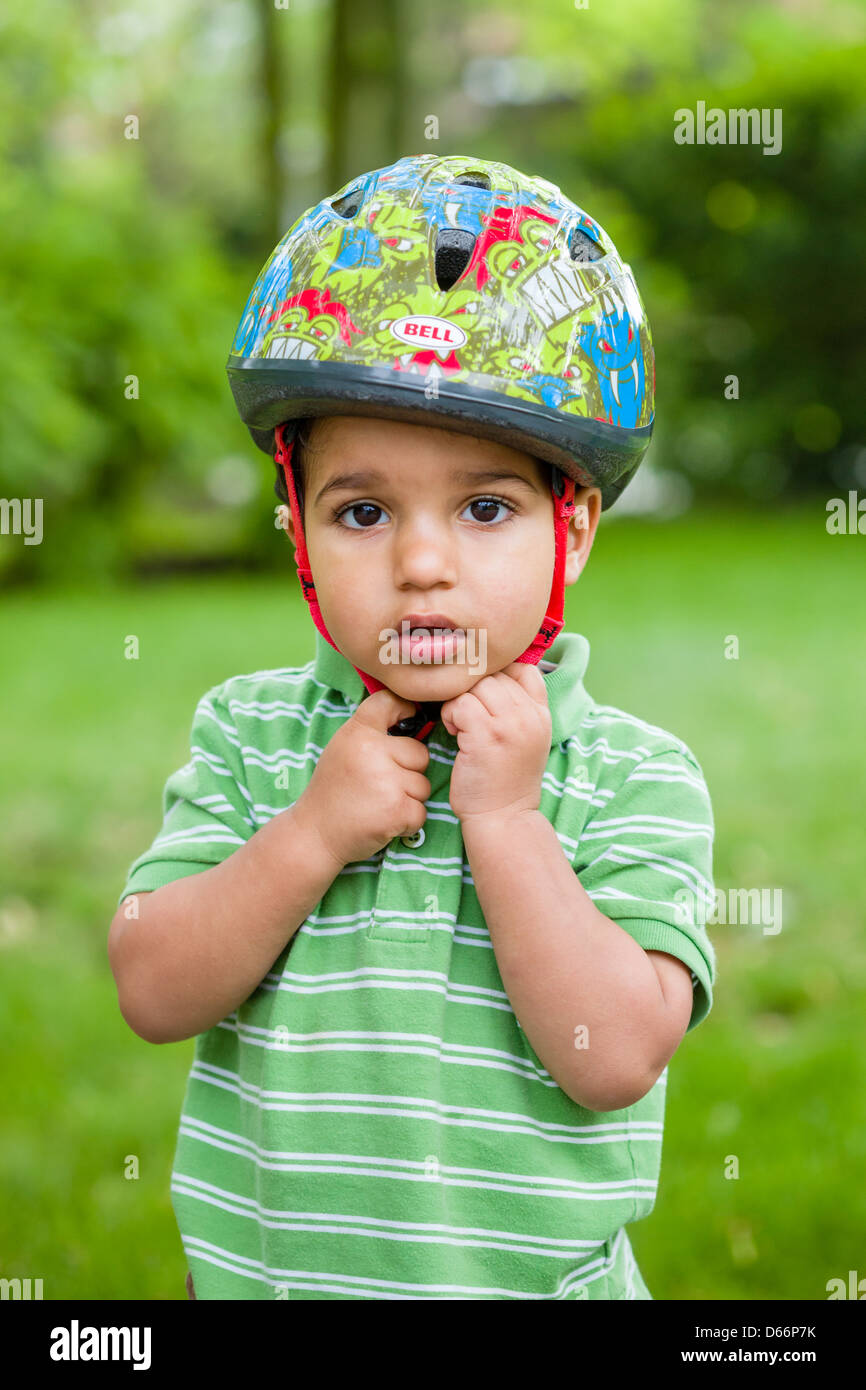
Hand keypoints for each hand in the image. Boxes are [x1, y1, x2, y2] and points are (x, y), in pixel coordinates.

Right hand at [299, 689, 431, 865]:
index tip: (406, 719)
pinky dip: (407, 820)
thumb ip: (371, 732)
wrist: (315, 834)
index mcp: (357, 732)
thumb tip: (411, 713)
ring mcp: (386, 781)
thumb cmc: (334, 790)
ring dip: (408, 798)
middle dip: (409, 771)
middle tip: (380, 785)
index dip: (405, 709)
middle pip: (420, 753)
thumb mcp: (343, 748)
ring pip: (423, 785)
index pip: (390, 701)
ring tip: (378, 803)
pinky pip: (421, 811)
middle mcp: (372, 751)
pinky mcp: (397, 810)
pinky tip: (383, 820)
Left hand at [440, 662, 551, 823]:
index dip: (498, 675)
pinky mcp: (485, 735)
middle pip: (494, 674)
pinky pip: (460, 703)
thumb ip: (519, 707)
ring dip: (460, 701)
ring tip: (461, 725)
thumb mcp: (527, 739)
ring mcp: (509, 724)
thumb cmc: (506, 779)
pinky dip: (451, 715)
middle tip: (467, 716)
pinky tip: (455, 733)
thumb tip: (492, 675)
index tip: (484, 698)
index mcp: (541, 714)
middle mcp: (529, 716)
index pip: (523, 668)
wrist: (504, 817)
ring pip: (475, 686)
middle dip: (473, 690)